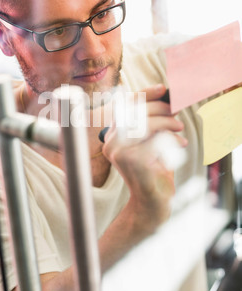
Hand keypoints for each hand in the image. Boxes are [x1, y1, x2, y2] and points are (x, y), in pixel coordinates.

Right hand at [101, 84, 186, 235]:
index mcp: (113, 134)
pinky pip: (155, 140)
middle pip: (135, 111)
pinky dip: (171, 140)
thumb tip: (169, 100)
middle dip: (160, 109)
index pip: (125, 105)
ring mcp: (118, 152)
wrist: (151, 202)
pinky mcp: (132, 161)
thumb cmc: (153, 170)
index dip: (145, 94)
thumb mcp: (152, 141)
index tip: (163, 88)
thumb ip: (153, 123)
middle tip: (177, 114)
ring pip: (144, 124)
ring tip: (179, 129)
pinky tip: (179, 144)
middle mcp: (110, 142)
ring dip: (167, 123)